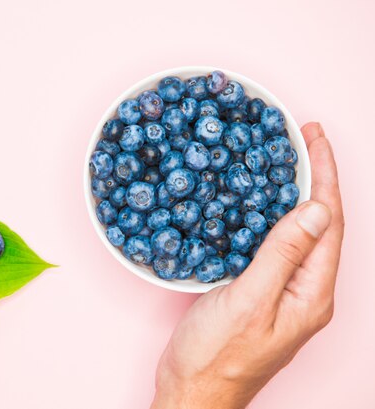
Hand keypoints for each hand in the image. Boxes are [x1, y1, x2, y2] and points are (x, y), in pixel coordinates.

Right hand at [151, 123, 343, 408]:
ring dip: (294, 193)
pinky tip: (257, 203)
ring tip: (286, 160)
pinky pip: (274, 245)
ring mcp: (284, 292)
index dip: (324, 176)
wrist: (194, 390)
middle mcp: (305, 291)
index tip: (314, 138)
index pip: (328, 222)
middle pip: (319, 223)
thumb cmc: (217, 355)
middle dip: (315, 178)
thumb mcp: (249, 301)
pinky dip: (270, 216)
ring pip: (297, 232)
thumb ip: (282, 255)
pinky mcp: (261, 293)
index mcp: (311, 293)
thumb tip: (315, 209)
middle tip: (303, 139)